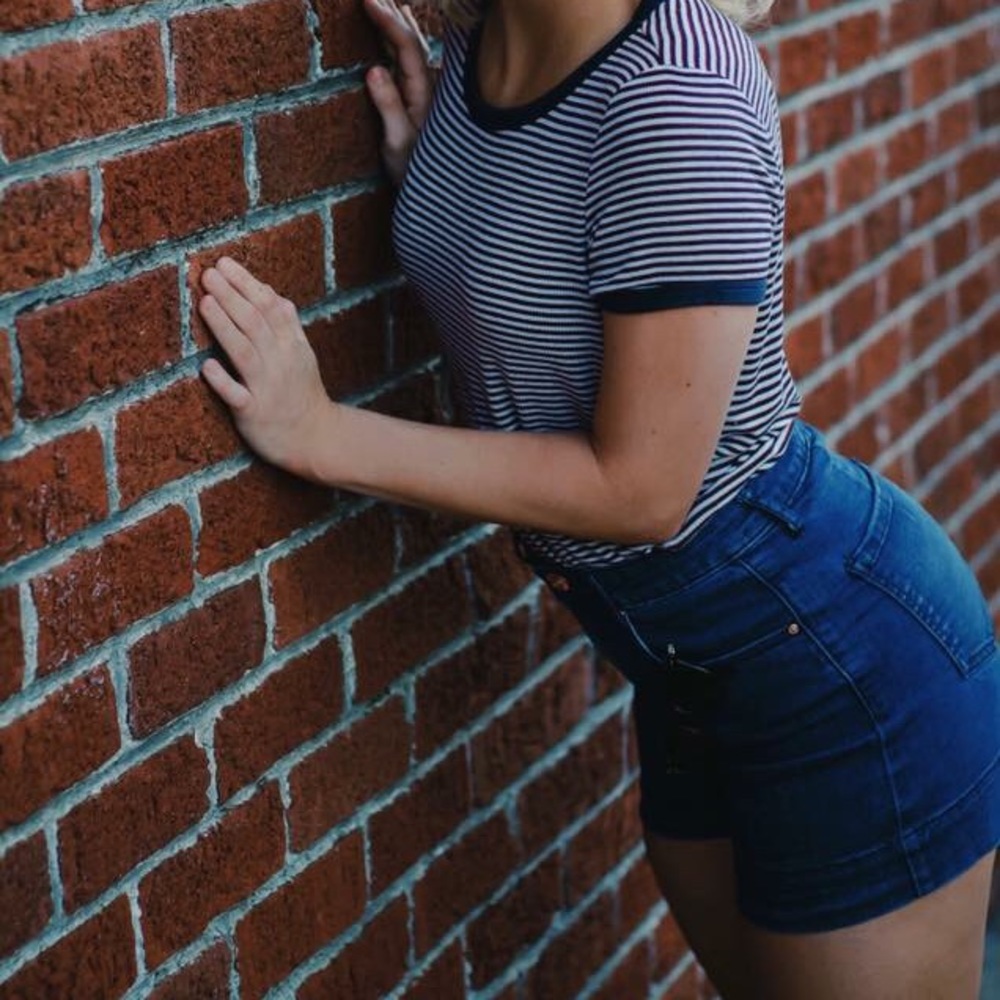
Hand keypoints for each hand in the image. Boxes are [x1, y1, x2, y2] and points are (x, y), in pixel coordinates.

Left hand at [198, 258, 333, 478]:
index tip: (225, 264)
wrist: (317, 439)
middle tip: (209, 274)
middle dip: (231, 296)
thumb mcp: (303, 356)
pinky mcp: (255, 414)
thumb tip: (274, 294)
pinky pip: (238, 396)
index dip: (246, 284)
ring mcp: (267, 388)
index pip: (270, 307)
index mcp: (292, 346)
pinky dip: (223, 381)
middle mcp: (280, 363)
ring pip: (245, 352)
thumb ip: (288, 325)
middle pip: (255, 323)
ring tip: (205, 302)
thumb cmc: (303, 395)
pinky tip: (207, 366)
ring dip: (225, 326)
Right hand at [362, 0, 437, 185]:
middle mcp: (430, 89)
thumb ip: (389, 107)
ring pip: (416, 48)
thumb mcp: (398, 144)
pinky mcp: (424, 102)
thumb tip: (373, 69)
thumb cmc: (414, 174)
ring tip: (388, 3)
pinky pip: (415, 61)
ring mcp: (428, 94)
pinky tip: (404, 29)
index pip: (407, 47)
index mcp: (424, 94)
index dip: (388, 21)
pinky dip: (405, 40)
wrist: (436, 196)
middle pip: (413, 40)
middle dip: (392, 13)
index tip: (368, 0)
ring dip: (401, 23)